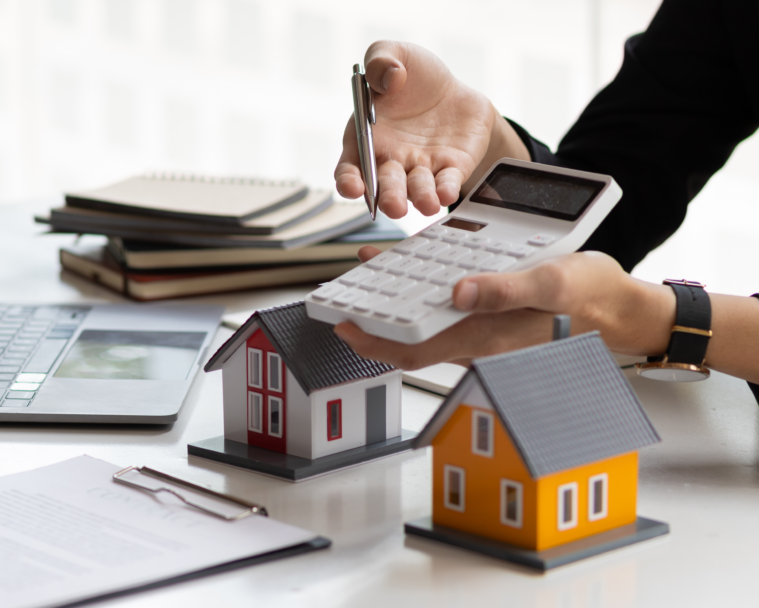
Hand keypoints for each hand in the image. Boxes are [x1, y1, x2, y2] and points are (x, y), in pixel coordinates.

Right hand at [334, 41, 528, 218]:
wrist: (454, 90)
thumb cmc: (414, 77)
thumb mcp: (393, 54)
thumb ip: (380, 59)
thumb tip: (390, 79)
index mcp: (366, 138)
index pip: (350, 166)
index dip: (349, 180)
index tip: (352, 187)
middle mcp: (391, 159)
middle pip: (385, 185)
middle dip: (389, 197)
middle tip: (395, 206)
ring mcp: (421, 166)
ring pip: (417, 188)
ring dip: (420, 198)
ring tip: (427, 204)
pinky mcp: (451, 167)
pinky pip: (447, 181)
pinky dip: (446, 189)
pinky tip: (447, 192)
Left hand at [334, 248, 674, 369]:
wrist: (621, 308)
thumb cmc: (590, 297)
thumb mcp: (551, 284)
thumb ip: (504, 291)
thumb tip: (456, 293)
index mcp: (484, 339)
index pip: (412, 351)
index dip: (373, 342)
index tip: (341, 323)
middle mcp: (476, 340)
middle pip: (409, 339)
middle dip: (373, 320)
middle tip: (345, 295)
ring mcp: (481, 330)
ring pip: (424, 322)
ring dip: (396, 301)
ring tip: (370, 272)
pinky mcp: (489, 316)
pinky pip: (445, 308)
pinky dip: (423, 289)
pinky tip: (415, 263)